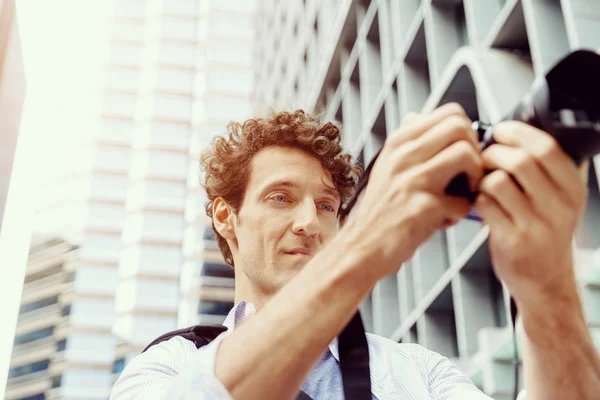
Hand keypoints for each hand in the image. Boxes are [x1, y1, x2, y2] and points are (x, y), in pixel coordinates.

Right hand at [344, 103, 483, 277]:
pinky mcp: (422, 208)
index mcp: (398, 143)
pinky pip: (464, 202)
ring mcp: (411, 181)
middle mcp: (402, 156)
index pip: (450, 113)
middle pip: (460, 127)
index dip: (468, 132)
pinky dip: (461, 214)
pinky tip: (445, 220)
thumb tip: (418, 117)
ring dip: (476, 178)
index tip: (463, 154)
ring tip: (463, 194)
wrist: (361, 247)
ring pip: (465, 154)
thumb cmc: (381, 211)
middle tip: (469, 175)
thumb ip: (406, 143)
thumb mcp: (386, 167)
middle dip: (476, 151)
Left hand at [474, 121, 588, 307]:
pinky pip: (485, 204)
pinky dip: (476, 198)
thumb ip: (546, 168)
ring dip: (482, 177)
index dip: (518, 132)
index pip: (547, 147)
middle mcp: (559, 205)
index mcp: (572, 188)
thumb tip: (518, 130)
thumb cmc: (545, 233)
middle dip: (493, 153)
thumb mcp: (560, 199)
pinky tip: (481, 203)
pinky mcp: (512, 240)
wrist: (545, 281)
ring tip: (482, 184)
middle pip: (520, 160)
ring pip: (498, 181)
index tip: (501, 131)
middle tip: (484, 158)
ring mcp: (536, 225)